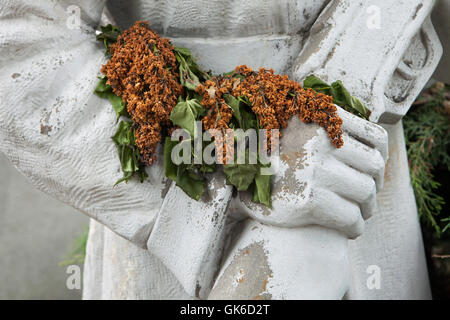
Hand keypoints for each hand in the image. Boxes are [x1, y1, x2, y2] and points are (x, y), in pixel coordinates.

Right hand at [236, 107, 387, 238]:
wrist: (233, 178)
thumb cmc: (267, 156)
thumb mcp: (294, 128)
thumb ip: (323, 127)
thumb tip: (362, 145)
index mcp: (321, 119)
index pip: (375, 137)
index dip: (381, 158)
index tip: (375, 172)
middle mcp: (320, 141)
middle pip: (374, 166)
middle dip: (376, 186)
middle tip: (367, 199)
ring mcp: (315, 170)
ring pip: (366, 192)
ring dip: (368, 208)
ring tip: (360, 214)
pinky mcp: (308, 200)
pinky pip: (350, 216)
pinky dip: (355, 226)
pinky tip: (350, 229)